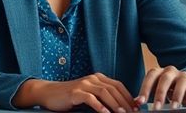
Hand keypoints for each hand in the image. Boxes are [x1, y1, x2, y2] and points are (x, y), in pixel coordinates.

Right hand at [14, 74, 137, 112]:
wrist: (48, 93)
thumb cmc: (70, 97)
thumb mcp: (89, 95)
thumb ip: (102, 97)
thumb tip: (120, 107)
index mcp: (97, 78)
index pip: (118, 86)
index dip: (129, 96)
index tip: (136, 108)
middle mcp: (92, 79)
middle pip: (114, 89)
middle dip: (125, 102)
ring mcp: (83, 84)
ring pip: (105, 93)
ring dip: (115, 104)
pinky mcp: (75, 92)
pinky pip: (90, 98)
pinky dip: (99, 106)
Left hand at [137, 65, 185, 109]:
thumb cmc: (170, 89)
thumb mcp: (159, 91)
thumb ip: (149, 94)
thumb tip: (137, 102)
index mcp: (159, 72)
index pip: (150, 77)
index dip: (145, 88)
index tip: (141, 101)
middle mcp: (171, 71)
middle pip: (165, 78)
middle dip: (160, 93)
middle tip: (156, 107)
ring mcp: (185, 76)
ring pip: (181, 81)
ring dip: (177, 95)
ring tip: (174, 107)